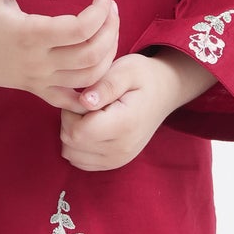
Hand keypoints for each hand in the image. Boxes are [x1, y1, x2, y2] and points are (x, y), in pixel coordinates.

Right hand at [0, 0, 122, 111]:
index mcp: (28, 35)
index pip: (81, 28)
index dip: (101, 9)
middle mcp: (37, 62)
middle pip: (92, 54)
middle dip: (111, 29)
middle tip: (110, 6)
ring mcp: (37, 80)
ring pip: (88, 78)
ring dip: (108, 54)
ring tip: (107, 28)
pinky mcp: (35, 89)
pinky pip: (71, 100)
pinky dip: (92, 90)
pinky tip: (100, 68)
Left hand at [58, 47, 213, 170]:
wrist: (164, 92)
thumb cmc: (143, 76)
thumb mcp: (126, 70)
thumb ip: (104, 85)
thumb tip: (83, 101)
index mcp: (124, 125)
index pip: (76, 131)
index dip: (70, 112)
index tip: (83, 96)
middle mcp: (122, 148)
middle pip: (72, 143)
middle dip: (69, 121)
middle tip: (86, 103)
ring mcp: (119, 159)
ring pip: (72, 154)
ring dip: (72, 134)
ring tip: (89, 115)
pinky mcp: (115, 162)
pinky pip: (80, 162)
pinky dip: (78, 146)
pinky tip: (90, 128)